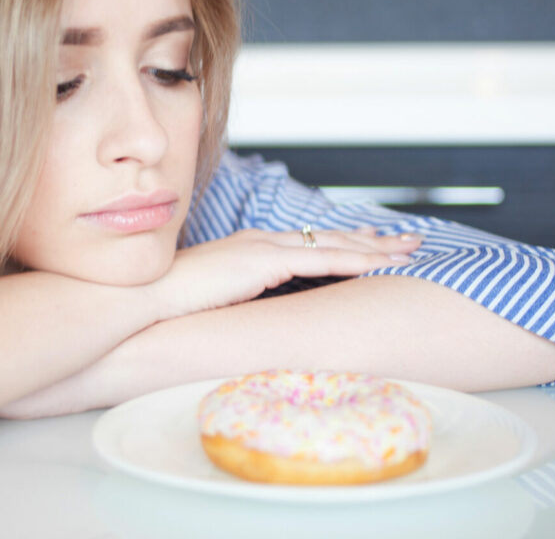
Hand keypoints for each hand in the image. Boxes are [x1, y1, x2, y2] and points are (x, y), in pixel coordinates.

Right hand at [145, 226, 421, 320]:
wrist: (142, 296)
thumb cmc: (169, 304)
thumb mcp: (213, 299)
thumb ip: (238, 299)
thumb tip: (255, 316)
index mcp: (251, 248)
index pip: (310, 242)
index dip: (347, 241)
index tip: (375, 240)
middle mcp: (262, 241)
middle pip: (331, 238)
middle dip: (375, 239)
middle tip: (411, 239)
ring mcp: (264, 247)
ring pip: (334, 245)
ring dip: (375, 248)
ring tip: (411, 249)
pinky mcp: (264, 262)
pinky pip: (319, 260)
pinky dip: (353, 261)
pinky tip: (379, 265)